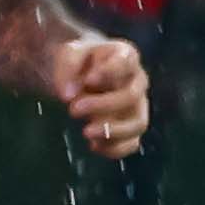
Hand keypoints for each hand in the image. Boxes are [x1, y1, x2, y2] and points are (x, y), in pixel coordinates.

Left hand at [48, 32, 150, 161]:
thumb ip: (67, 69)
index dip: (110, 73)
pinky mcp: (130, 127)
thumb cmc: (78, 61)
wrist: (82, 74)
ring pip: (138, 123)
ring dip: (114, 131)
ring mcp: (137, 106)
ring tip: (86, 132)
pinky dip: (115, 149)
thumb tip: (68, 96)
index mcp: (125, 56)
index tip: (88, 80)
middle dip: (103, 105)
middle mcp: (137, 81)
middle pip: (131, 96)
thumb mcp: (68, 55)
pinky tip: (93, 146)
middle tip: (73, 110)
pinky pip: (132, 143)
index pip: (126, 62)